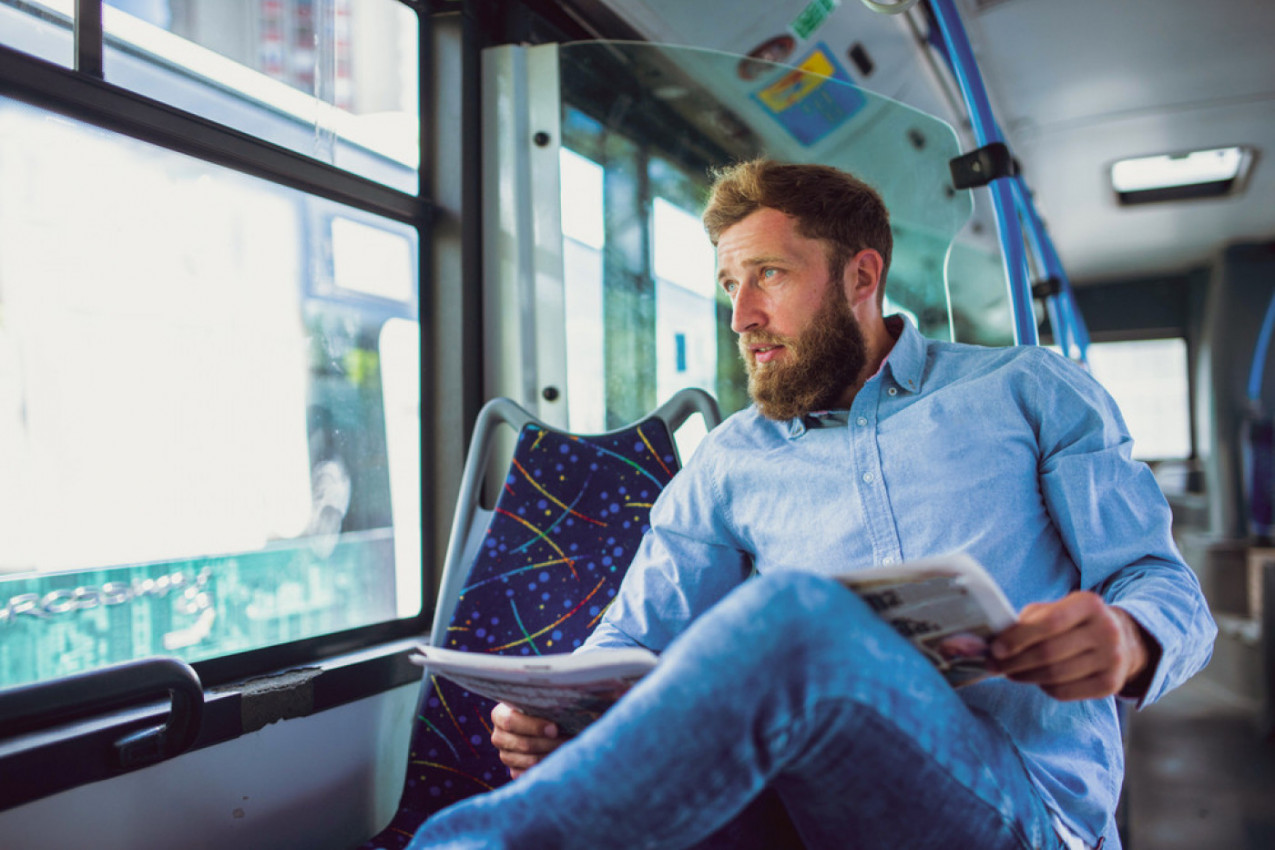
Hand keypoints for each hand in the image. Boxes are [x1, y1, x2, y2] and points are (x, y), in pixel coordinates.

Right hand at [490, 702, 561, 778]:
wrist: (546, 725)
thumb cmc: (545, 708)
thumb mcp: (542, 702)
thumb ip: (546, 703)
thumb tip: (560, 705)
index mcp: (500, 715)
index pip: (510, 721)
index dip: (533, 726)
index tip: (554, 729)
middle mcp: (499, 736)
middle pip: (523, 744)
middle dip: (548, 743)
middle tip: (566, 740)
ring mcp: (505, 755)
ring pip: (529, 761)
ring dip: (550, 755)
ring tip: (566, 749)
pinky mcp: (514, 771)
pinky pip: (530, 774)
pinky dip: (545, 769)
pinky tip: (558, 761)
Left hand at [990, 591, 1156, 700]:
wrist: (1121, 641)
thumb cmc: (1073, 623)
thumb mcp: (1055, 609)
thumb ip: (1026, 620)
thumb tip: (990, 641)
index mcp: (1089, 604)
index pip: (1049, 622)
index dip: (1018, 637)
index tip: (995, 648)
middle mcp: (1107, 631)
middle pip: (1049, 653)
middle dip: (1014, 661)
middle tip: (992, 664)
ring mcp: (1113, 660)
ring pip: (1054, 675)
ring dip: (1024, 676)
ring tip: (1009, 671)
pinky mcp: (1111, 684)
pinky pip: (1064, 692)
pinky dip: (1043, 687)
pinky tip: (1036, 679)